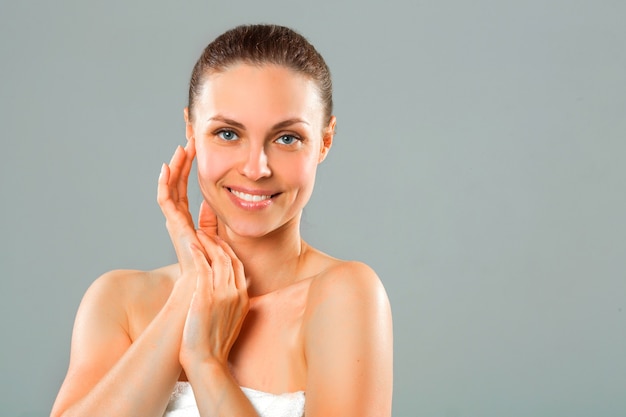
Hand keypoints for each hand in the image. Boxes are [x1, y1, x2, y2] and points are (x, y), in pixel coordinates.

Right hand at [157, 141, 199, 277]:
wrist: (205, 280)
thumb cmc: (210, 262)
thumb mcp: (213, 235)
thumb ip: (210, 220)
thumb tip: (210, 204)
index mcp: (186, 219)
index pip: (184, 188)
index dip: (188, 169)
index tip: (195, 151)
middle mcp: (177, 218)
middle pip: (176, 184)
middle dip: (182, 162)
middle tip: (189, 141)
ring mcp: (174, 220)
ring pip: (170, 187)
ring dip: (176, 167)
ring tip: (181, 147)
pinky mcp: (173, 224)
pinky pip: (165, 200)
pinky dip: (164, 184)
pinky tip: (167, 168)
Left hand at [180, 232, 248, 368]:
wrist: (207, 362)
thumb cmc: (214, 347)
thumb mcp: (230, 323)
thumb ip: (230, 306)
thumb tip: (223, 298)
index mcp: (243, 299)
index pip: (238, 267)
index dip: (229, 252)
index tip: (220, 243)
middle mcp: (236, 294)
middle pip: (230, 259)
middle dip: (219, 243)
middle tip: (208, 232)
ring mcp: (222, 295)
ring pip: (218, 260)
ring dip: (208, 244)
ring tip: (199, 234)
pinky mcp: (206, 297)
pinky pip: (204, 268)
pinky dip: (199, 254)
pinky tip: (193, 245)